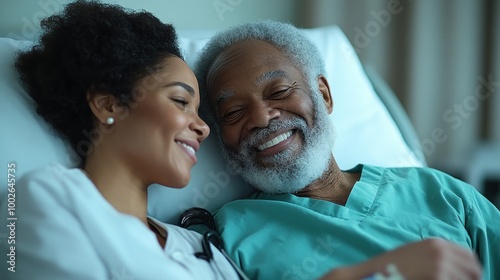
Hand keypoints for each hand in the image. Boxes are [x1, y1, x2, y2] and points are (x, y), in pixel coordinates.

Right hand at [320, 238, 481, 279]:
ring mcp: (441, 266)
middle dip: (468, 278)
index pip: (470, 256)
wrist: (375, 273)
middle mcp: (441, 251)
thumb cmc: (391, 266)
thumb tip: (457, 267)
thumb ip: (436, 255)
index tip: (467, 278)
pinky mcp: (439, 278)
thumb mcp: (415, 253)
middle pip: (473, 269)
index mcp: (436, 243)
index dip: (472, 269)